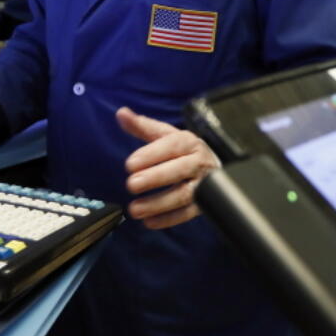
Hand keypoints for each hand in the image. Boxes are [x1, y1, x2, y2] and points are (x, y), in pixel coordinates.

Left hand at [118, 107, 221, 229]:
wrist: (214, 167)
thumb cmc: (184, 151)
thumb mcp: (166, 135)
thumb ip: (143, 126)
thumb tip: (121, 113)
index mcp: (189, 142)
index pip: (172, 145)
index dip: (151, 154)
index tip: (129, 164)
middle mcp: (199, 162)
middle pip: (179, 169)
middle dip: (155, 177)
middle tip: (131, 184)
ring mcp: (204, 184)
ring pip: (184, 194)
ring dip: (158, 203)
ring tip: (135, 209)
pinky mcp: (206, 204)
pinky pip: (188, 213)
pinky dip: (169, 219)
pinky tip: (149, 222)